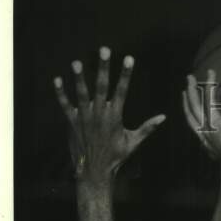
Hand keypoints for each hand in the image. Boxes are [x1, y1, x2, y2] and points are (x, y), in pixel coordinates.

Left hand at [53, 47, 165, 183]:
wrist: (95, 170)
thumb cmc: (116, 157)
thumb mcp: (134, 142)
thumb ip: (147, 128)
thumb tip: (163, 117)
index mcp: (115, 116)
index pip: (122, 90)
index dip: (125, 74)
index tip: (128, 58)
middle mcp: (99, 113)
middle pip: (101, 86)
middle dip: (103, 67)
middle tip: (103, 49)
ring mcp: (84, 117)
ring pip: (81, 93)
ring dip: (79, 77)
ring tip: (77, 62)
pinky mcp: (72, 122)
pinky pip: (64, 105)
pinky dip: (60, 93)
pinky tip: (57, 79)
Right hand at [182, 70, 220, 170]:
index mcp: (210, 146)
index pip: (199, 131)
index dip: (194, 121)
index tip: (194, 113)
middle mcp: (205, 136)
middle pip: (191, 116)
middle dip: (187, 103)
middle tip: (185, 91)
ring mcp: (207, 126)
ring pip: (194, 106)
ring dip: (191, 90)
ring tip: (190, 77)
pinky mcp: (213, 118)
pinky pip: (209, 98)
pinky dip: (210, 84)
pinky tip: (211, 73)